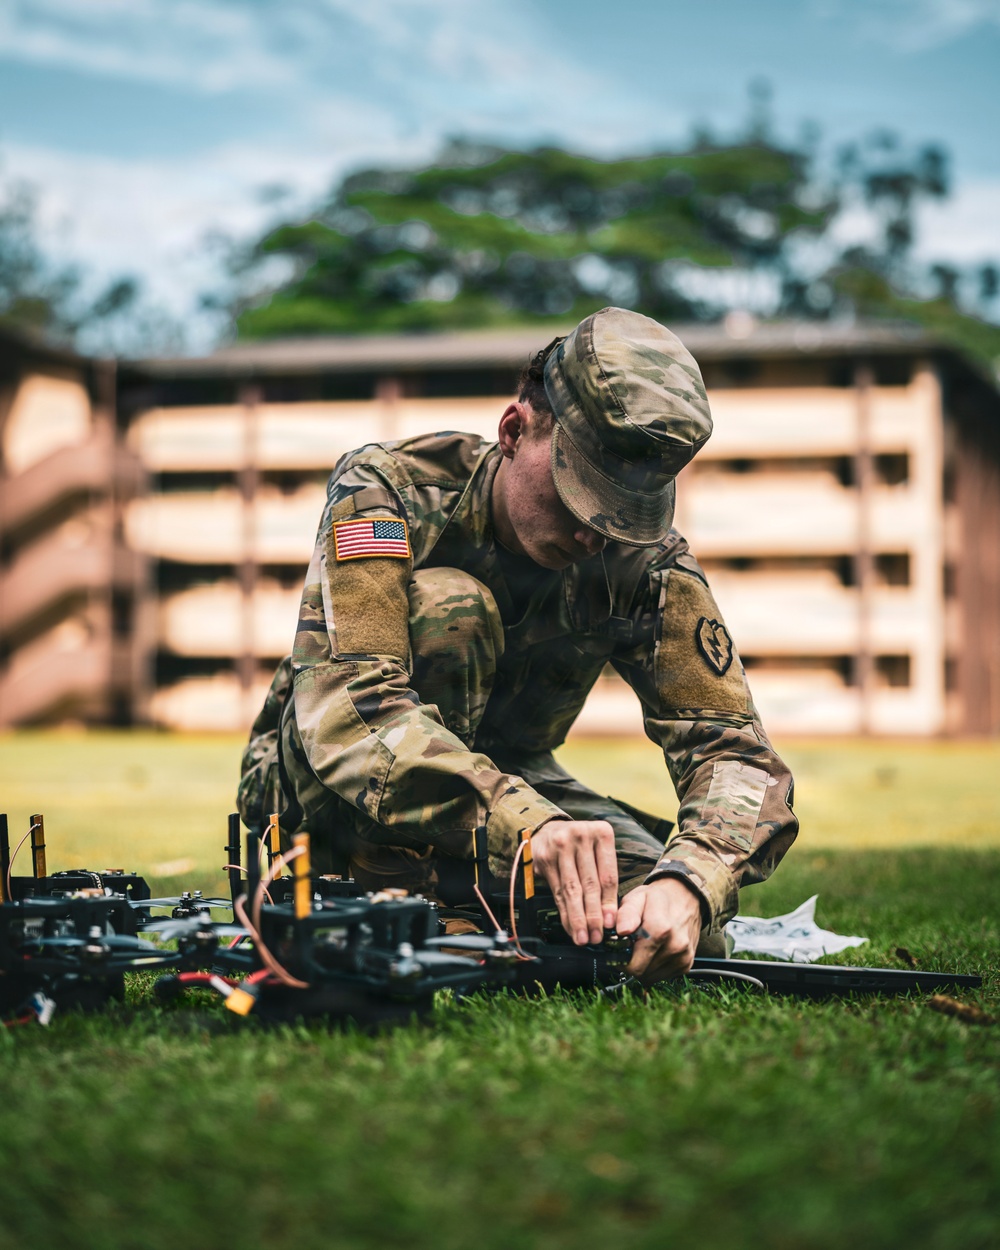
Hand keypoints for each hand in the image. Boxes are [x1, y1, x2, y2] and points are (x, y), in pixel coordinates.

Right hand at [531, 819, 617, 945]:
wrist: (548, 830)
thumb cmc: (580, 845)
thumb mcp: (598, 851)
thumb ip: (606, 878)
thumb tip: (610, 916)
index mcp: (602, 833)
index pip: (608, 875)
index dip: (609, 902)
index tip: (610, 923)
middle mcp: (581, 837)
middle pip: (590, 884)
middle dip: (593, 915)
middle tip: (596, 936)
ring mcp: (560, 846)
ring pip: (572, 890)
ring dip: (578, 918)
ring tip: (583, 937)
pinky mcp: (545, 858)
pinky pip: (557, 891)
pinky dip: (564, 912)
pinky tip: (570, 926)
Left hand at [616, 877, 704, 984]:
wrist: (685, 897)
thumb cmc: (657, 898)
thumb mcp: (637, 897)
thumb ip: (626, 913)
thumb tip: (622, 931)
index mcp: (661, 929)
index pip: (633, 965)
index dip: (620, 959)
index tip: (618, 948)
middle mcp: (676, 946)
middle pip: (641, 972)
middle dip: (630, 962)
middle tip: (629, 945)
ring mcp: (683, 957)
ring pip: (650, 977)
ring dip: (642, 965)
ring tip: (643, 946)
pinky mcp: (686, 964)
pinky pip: (661, 976)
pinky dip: (653, 967)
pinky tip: (654, 951)